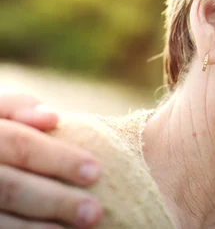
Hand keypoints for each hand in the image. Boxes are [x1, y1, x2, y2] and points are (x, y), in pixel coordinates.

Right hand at [0, 93, 103, 227]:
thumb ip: (18, 108)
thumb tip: (51, 117)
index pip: (19, 144)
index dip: (57, 158)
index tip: (95, 171)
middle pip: (10, 188)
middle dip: (55, 200)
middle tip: (94, 212)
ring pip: (0, 218)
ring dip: (38, 227)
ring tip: (82, 227)